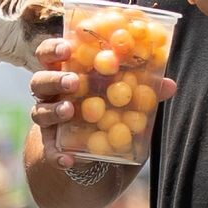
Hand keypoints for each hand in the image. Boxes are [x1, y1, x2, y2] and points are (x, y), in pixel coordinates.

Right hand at [29, 37, 175, 166]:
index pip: (49, 55)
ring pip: (39, 112)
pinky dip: (58, 155)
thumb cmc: (103, 111)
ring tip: (69, 111)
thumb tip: (169, 85)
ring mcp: (48, 121)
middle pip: (38, 80)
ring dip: (54, 111)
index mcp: (65, 74)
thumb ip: (141, 91)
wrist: (89, 154)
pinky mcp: (51, 148)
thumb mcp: (121, 99)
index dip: (54, 49)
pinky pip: (50, 151)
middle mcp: (51, 95)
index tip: (68, 47)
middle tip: (73, 81)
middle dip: (54, 78)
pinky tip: (69, 160)